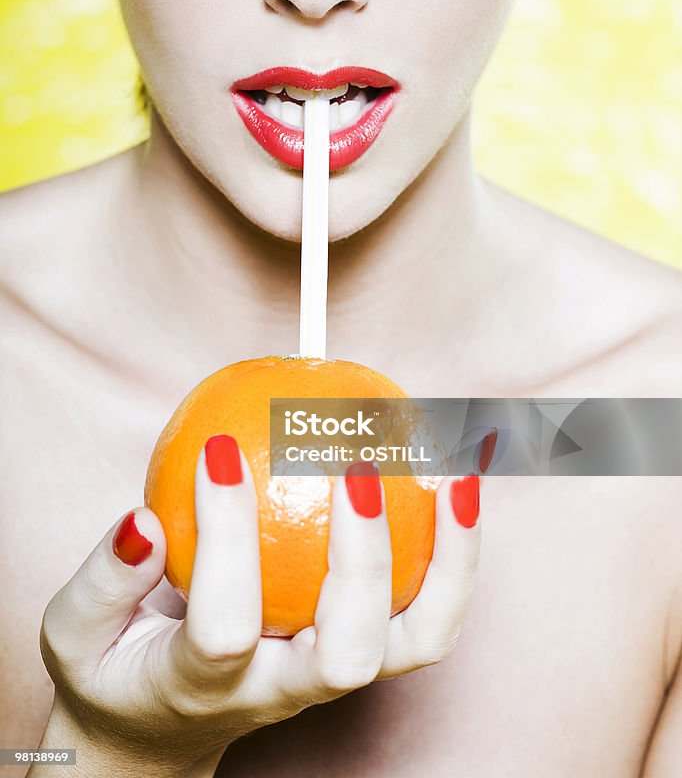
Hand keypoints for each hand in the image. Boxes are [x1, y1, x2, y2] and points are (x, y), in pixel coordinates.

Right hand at [39, 442, 480, 773]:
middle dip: (361, 560)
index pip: (226, 625)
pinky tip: (451, 482)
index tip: (218, 449)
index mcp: (206, 686)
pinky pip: (423, 612)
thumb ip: (103, 583)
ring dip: (449, 560)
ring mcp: (333, 678)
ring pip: (415, 641)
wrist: (158, 731)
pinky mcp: (363, 654)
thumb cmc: (117, 670)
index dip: (225, 537)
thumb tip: (145, 520)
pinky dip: (452, 553)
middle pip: (347, 654)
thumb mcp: (76, 636)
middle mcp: (285, 690)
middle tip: (355, 466)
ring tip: (455, 473)